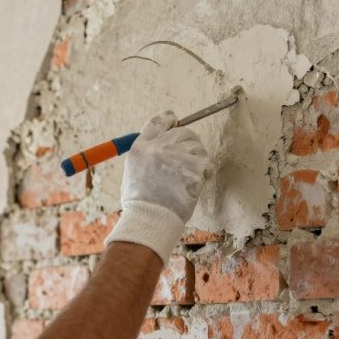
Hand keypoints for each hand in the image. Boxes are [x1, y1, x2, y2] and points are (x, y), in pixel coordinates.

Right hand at [104, 110, 210, 263]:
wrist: (150, 218)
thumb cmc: (140, 203)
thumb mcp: (133, 172)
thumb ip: (146, 155)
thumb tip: (160, 148)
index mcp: (140, 148)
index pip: (157, 123)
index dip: (168, 119)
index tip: (175, 119)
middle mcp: (157, 148)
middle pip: (181, 132)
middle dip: (188, 143)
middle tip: (189, 159)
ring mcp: (176, 156)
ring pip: (196, 146)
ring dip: (197, 159)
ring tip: (191, 176)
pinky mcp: (192, 168)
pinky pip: (206, 162)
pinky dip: (205, 172)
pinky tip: (199, 182)